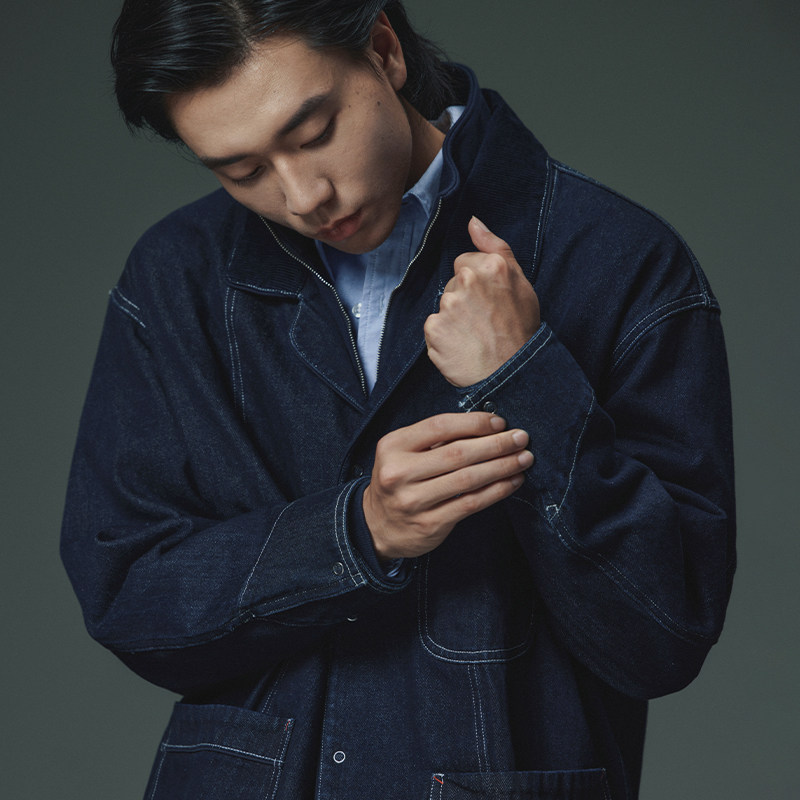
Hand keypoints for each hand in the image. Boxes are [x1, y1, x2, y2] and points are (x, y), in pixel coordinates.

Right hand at [363, 412, 532, 559]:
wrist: (376, 527)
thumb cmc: (400, 480)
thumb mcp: (403, 452)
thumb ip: (435, 439)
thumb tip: (487, 426)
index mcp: (393, 446)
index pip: (439, 426)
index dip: (474, 423)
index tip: (500, 423)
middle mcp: (399, 473)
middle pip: (458, 454)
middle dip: (496, 444)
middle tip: (521, 438)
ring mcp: (413, 501)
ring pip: (468, 480)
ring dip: (502, 467)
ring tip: (523, 459)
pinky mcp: (430, 524)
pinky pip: (471, 504)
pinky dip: (496, 491)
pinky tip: (512, 482)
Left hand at [424, 216, 539, 386]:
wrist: (512, 372)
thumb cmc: (520, 330)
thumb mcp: (520, 281)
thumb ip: (494, 246)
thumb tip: (473, 221)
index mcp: (490, 266)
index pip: (464, 263)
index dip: (477, 284)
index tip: (490, 302)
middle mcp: (467, 281)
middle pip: (452, 284)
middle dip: (463, 300)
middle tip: (484, 322)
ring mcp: (448, 305)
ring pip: (443, 306)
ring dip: (453, 320)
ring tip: (475, 336)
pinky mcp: (434, 328)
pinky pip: (433, 328)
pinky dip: (444, 338)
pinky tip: (462, 347)